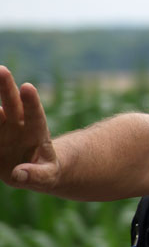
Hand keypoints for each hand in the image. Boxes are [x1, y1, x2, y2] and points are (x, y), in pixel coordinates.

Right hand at [0, 66, 59, 189]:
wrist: (34, 169)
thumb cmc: (45, 171)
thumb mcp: (47, 177)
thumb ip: (36, 175)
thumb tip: (19, 174)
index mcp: (37, 132)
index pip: (35, 115)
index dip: (31, 102)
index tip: (28, 87)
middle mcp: (18, 125)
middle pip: (12, 104)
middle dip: (6, 87)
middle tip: (2, 70)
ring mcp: (3, 129)